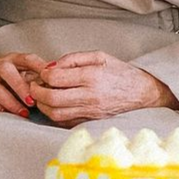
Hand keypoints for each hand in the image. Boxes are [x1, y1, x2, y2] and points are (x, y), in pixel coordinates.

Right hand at [0, 53, 49, 115]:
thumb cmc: (7, 85)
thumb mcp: (23, 78)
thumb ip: (37, 79)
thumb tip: (58, 83)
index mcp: (11, 59)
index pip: (26, 58)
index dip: (39, 65)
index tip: (50, 75)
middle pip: (6, 70)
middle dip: (20, 86)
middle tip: (32, 101)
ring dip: (10, 101)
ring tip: (23, 112)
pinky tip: (5, 114)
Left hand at [29, 51, 175, 125]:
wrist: (143, 94)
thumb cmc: (121, 73)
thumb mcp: (100, 56)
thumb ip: (74, 59)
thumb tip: (51, 66)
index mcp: (92, 77)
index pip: (56, 78)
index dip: (44, 74)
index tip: (44, 72)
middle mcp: (90, 96)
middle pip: (52, 99)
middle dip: (37, 92)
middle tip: (36, 86)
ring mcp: (90, 112)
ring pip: (56, 114)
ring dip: (43, 105)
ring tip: (43, 96)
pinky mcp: (90, 122)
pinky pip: (65, 122)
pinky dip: (54, 115)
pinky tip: (55, 106)